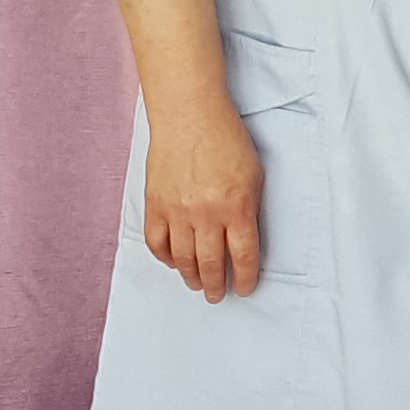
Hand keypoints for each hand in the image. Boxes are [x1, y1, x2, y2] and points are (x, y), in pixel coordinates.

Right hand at [140, 90, 262, 302]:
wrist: (189, 114)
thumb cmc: (226, 138)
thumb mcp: (254, 175)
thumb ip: (249, 210)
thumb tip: (244, 242)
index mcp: (237, 207)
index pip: (244, 257)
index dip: (246, 278)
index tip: (245, 288)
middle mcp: (206, 214)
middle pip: (212, 265)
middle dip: (216, 286)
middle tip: (217, 295)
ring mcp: (177, 211)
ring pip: (183, 259)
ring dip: (191, 276)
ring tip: (197, 283)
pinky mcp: (155, 204)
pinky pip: (157, 243)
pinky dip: (165, 257)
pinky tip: (173, 261)